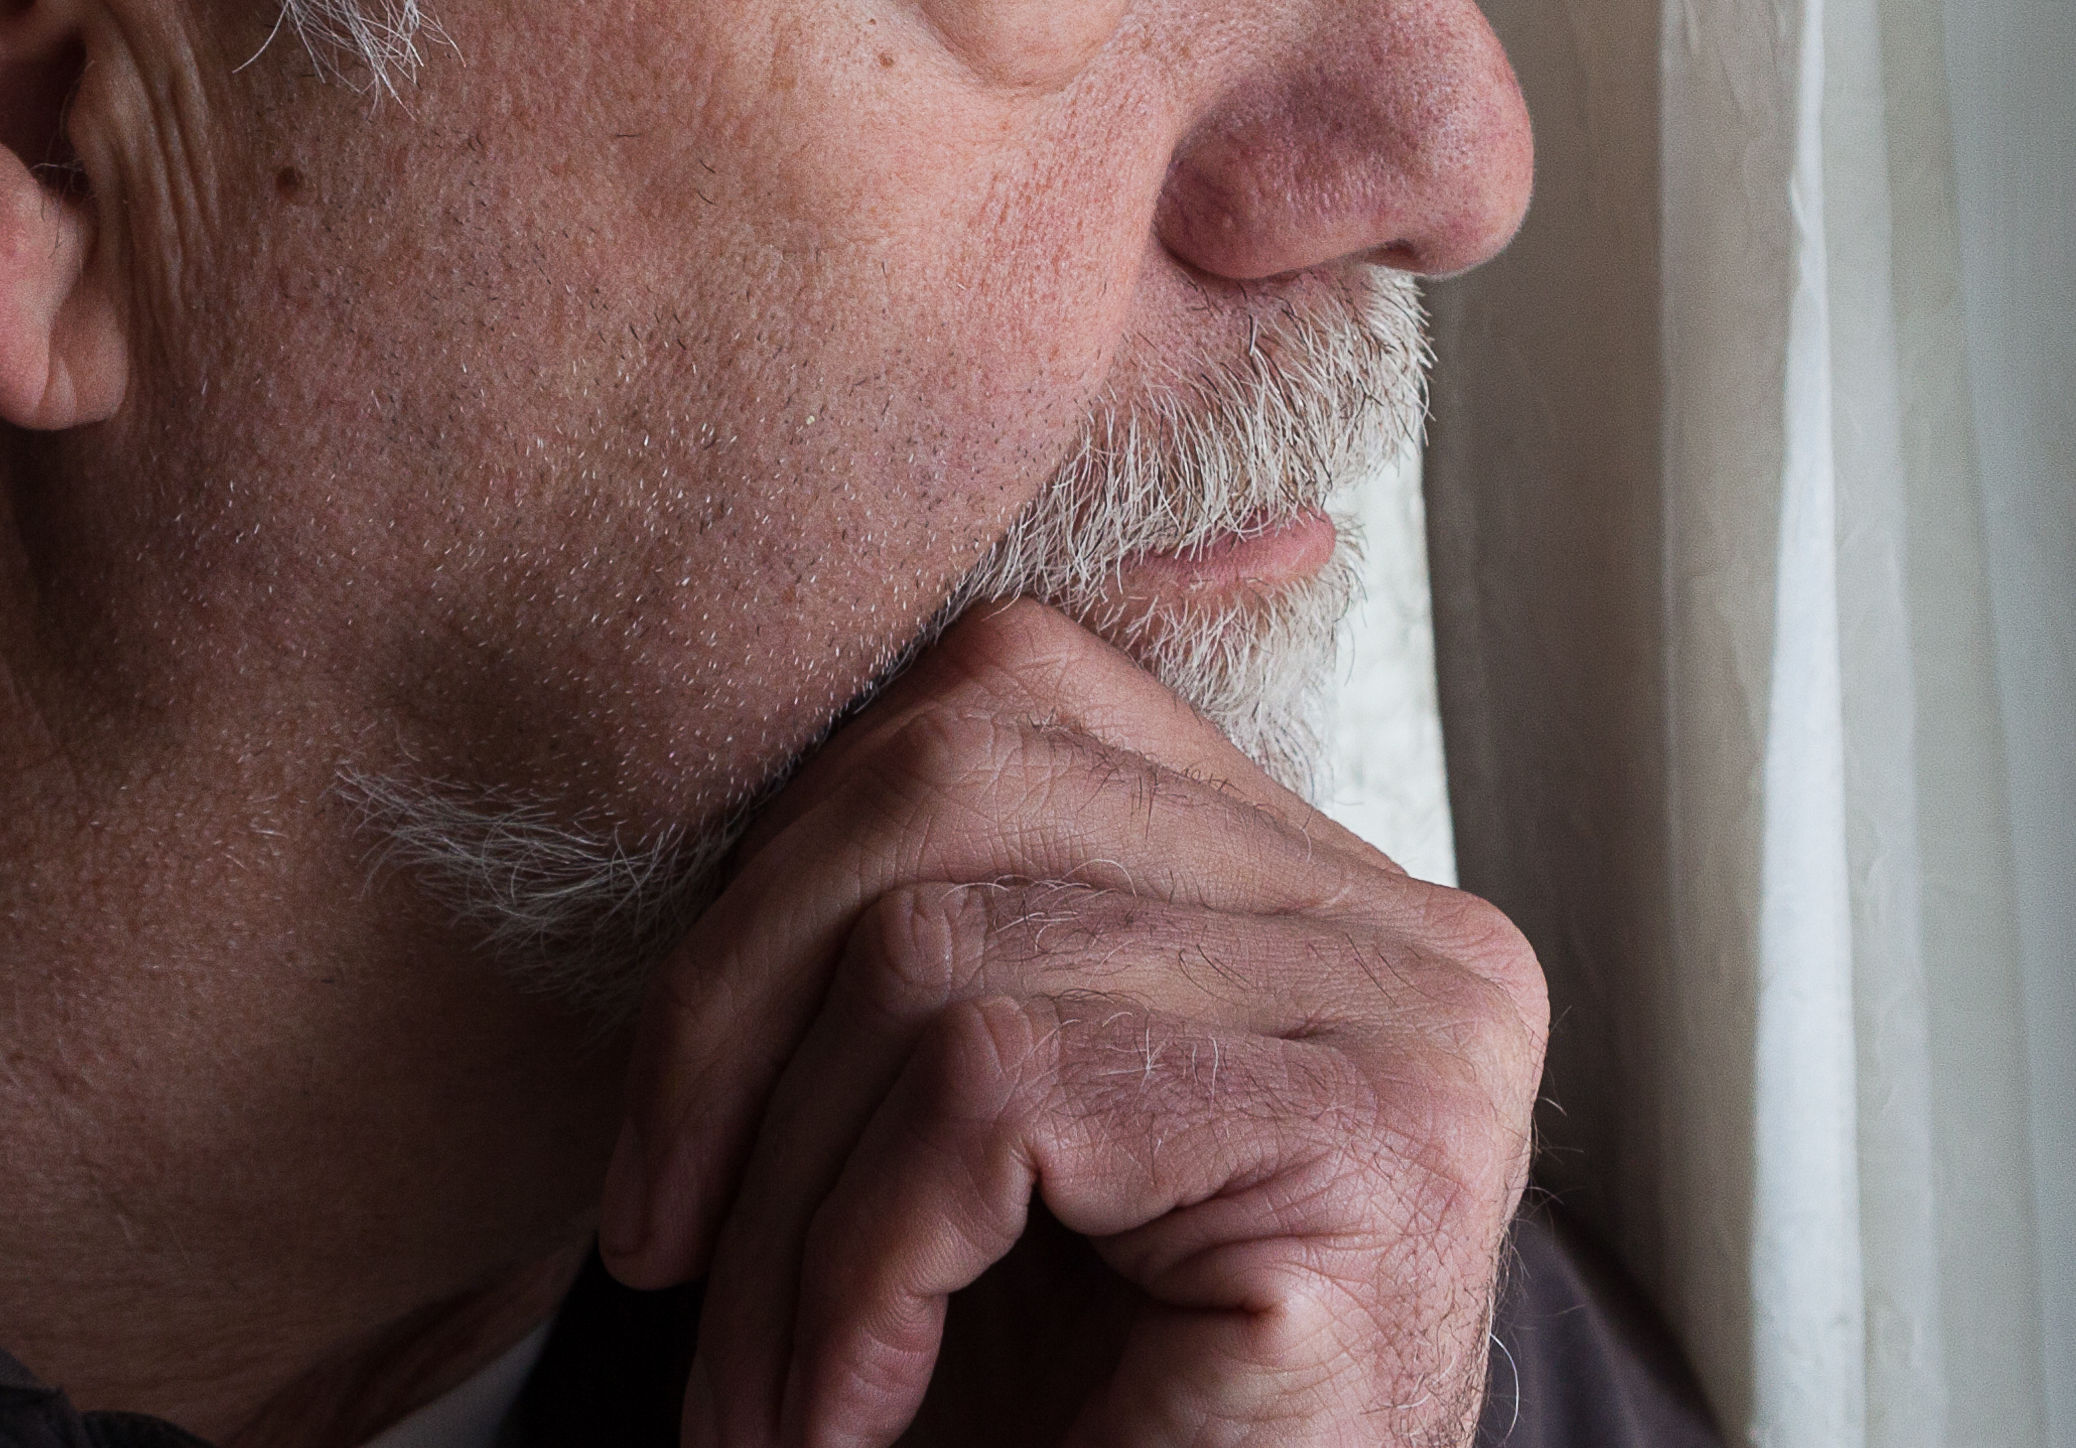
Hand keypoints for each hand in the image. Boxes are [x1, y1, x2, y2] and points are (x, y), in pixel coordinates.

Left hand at [594, 600, 1548, 1446]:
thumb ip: (920, 930)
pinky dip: (858, 1273)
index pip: (999, 700)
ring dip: (784, 1212)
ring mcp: (1412, 1020)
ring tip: (770, 1400)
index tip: (675, 1128)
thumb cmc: (1090, 1428)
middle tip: (663, 1251)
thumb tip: (719, 743)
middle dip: (731, 1016)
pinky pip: (990, 1095)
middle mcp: (1404, 923)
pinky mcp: (1371, 1143)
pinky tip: (859, 1413)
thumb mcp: (977, 1149)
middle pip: (950, 779)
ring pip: (936, 954)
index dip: (779, 884)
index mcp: (1316, 882)